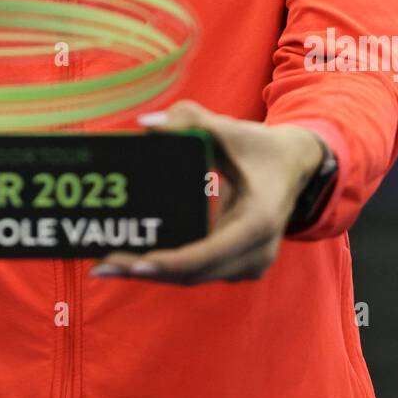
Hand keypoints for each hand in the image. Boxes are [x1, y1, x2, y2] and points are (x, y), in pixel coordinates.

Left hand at [90, 100, 325, 285]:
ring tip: (107, 266)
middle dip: (146, 270)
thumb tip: (146, 125)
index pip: (208, 253)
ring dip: (152, 273)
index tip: (136, 261)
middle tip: (102, 266)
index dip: (171, 261)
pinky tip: (132, 260)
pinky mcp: (239, 265)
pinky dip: (167, 267)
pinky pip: (198, 271)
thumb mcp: (230, 128)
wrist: (295, 166)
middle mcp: (256, 252)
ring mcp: (250, 264)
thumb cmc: (260, 146)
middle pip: (194, 273)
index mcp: (257, 221)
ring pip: (193, 277)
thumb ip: (191, 120)